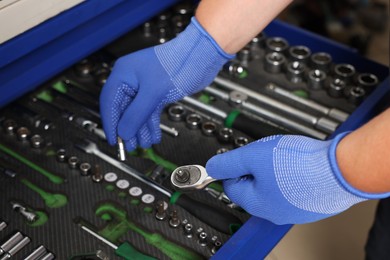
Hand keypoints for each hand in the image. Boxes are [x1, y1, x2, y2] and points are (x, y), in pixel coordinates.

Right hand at [100, 17, 233, 150]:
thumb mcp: (153, 93)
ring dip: (141, 129)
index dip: (111, 124)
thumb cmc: (177, 63)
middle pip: (123, 110)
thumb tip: (123, 133)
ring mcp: (144, 86)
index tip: (113, 141)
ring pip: (138, 113)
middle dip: (128, 129)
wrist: (201, 56)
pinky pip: (149, 111)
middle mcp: (131, 80)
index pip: (109, 103)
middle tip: (130, 147)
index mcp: (123, 74)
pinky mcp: (157, 91)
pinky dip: (151, 124)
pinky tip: (153, 136)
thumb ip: (136, 115)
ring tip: (144, 144)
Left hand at [206, 133, 374, 223]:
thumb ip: (228, 162)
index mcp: (255, 203)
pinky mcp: (309, 204)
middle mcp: (273, 212)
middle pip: (252, 186)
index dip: (233, 166)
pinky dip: (292, 175)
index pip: (231, 185)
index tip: (241, 156)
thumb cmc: (299, 165)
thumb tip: (212, 167)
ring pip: (272, 185)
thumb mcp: (253, 156)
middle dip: (256, 167)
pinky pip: (292, 187)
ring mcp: (293, 210)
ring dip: (274, 169)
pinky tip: (299, 164)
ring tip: (286, 157)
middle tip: (267, 153)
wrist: (340, 169)